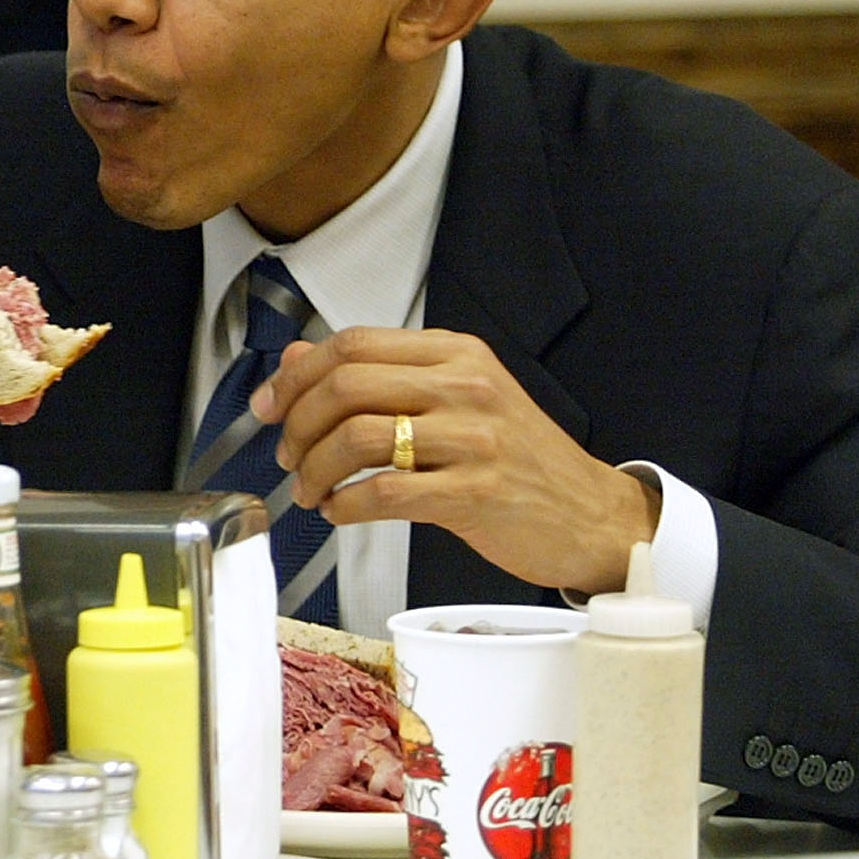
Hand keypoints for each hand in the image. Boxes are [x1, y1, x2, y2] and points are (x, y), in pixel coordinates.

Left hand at [264, 327, 660, 596]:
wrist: (590, 514)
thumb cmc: (515, 458)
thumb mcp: (451, 398)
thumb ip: (376, 375)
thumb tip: (295, 360)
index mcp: (455, 353)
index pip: (352, 344)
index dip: (296, 375)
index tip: (269, 406)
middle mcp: (465, 386)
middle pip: (345, 385)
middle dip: (297, 424)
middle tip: (288, 456)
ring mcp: (474, 439)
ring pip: (357, 437)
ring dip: (315, 470)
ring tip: (311, 491)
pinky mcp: (477, 492)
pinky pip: (384, 493)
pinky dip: (345, 505)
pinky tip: (339, 511)